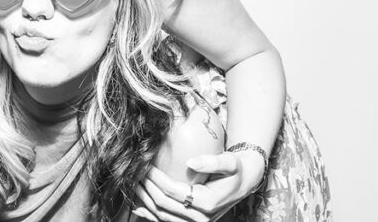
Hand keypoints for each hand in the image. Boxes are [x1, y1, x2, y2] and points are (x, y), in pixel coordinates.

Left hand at [134, 151, 264, 221]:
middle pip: (163, 205)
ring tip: (134, 183)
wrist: (243, 183)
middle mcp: (200, 218)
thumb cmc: (235, 170)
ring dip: (145, 200)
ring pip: (161, 216)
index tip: (145, 164)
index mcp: (207, 202)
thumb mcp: (229, 162)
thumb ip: (212, 162)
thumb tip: (190, 162)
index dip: (156, 178)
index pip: (173, 191)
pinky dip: (150, 214)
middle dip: (146, 187)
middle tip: (135, 171)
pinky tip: (138, 205)